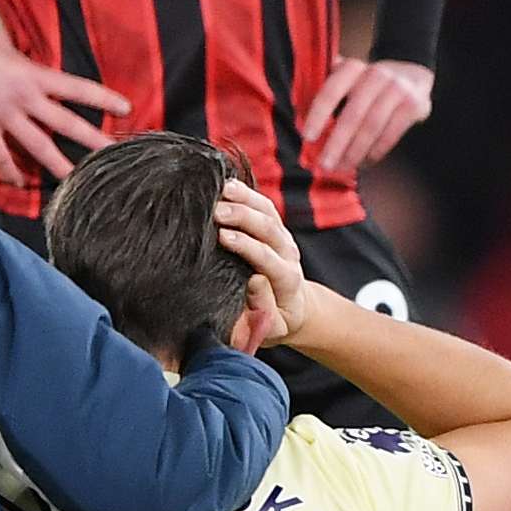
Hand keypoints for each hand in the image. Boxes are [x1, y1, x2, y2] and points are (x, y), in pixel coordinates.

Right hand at [0, 23, 126, 187]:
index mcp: (33, 74)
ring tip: (76, 182)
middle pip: (65, 123)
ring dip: (58, 166)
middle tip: (114, 155)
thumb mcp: (2, 36)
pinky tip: (20, 184)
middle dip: (92, 140)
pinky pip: (0, 156)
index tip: (126, 108)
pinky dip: (11, 172)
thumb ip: (20, 36)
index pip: (76, 87)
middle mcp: (24, 96)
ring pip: (37, 146)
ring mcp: (3, 114)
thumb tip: (28, 20)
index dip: (103, 98)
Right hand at [213, 179, 309, 344]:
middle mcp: (289, 255)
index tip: (223, 237)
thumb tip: (255, 281)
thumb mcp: (268, 327)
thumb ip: (261, 309)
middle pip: (270, 230)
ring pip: (269, 213)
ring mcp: (284, 240)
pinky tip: (228, 184)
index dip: (247, 246)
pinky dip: (248, 194)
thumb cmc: (273, 321)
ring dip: (246, 199)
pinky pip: (265, 207)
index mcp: (287, 281)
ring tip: (222, 189)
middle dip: (244, 217)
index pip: (268, 259)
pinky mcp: (277, 229)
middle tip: (217, 211)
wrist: (293, 309)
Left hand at [299, 57, 433, 176]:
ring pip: (372, 127)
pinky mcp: (413, 105)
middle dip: (337, 143)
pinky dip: (376, 150)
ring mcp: (397, 89)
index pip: (331, 90)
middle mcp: (376, 74)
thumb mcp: (347, 78)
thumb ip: (326, 92)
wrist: (411, 74)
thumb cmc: (367, 84)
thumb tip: (296, 118)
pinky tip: (366, 161)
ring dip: (356, 151)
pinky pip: (391, 133)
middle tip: (325, 165)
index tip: (307, 137)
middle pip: (353, 114)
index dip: (318, 114)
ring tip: (344, 167)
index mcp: (353, 68)